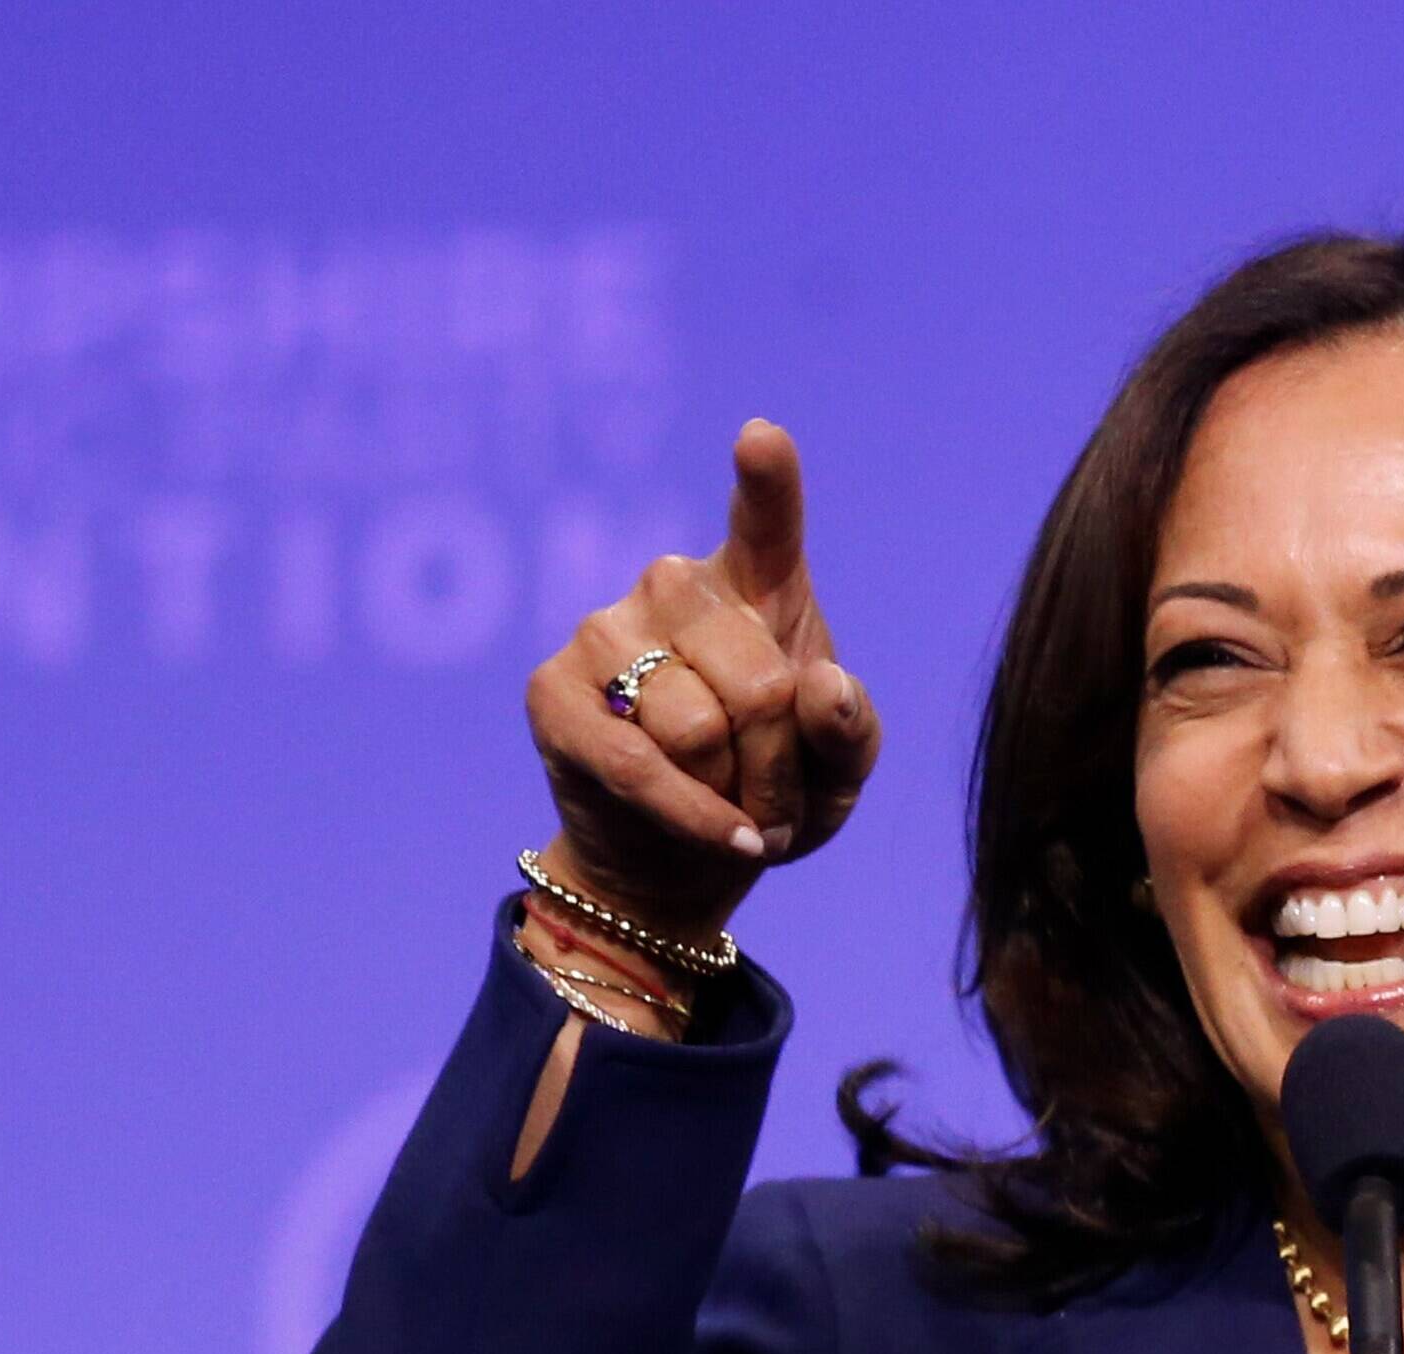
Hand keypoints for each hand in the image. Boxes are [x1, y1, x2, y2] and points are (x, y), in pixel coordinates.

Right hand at [524, 418, 882, 943]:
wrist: (682, 865)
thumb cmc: (768, 797)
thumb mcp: (835, 776)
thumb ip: (850, 730)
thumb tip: (822, 685)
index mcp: (757, 586)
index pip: (765, 522)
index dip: (767, 481)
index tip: (761, 438)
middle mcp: (675, 587)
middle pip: (758, 688)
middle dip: (778, 770)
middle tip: (775, 806)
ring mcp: (606, 628)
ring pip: (697, 731)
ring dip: (733, 798)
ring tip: (732, 812)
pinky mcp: (554, 689)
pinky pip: (639, 765)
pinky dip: (692, 818)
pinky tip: (720, 838)